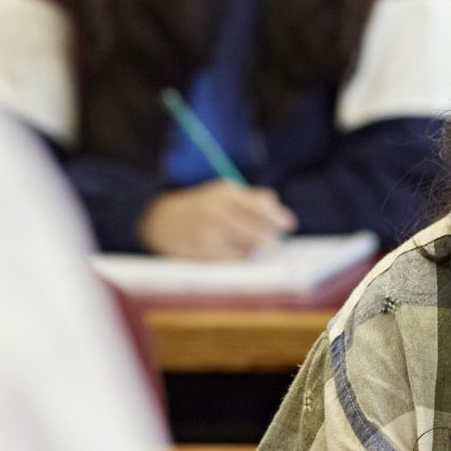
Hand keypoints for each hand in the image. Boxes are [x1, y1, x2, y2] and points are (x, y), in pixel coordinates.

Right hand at [138, 182, 295, 259]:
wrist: (162, 221)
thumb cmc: (202, 207)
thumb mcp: (222, 194)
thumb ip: (251, 201)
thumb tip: (283, 221)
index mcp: (226, 192)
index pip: (262, 203)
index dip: (279, 216)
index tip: (289, 225)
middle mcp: (219, 211)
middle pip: (260, 228)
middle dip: (271, 237)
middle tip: (274, 242)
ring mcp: (212, 232)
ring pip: (251, 246)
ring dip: (258, 248)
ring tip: (256, 247)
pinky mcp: (206, 251)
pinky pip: (236, 258)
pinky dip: (242, 257)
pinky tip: (238, 253)